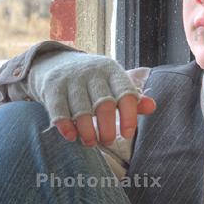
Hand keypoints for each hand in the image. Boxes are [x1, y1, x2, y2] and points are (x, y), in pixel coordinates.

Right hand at [27, 51, 156, 146]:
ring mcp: (71, 79)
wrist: (57, 61)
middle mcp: (92, 72)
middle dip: (107, 128)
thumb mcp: (113, 83)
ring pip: (81, 110)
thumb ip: (132, 97)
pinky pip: (59, 109)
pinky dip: (66, 126)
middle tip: (108, 141)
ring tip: (91, 142)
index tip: (127, 134)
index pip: (125, 93)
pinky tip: (71, 136)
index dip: (129, 116)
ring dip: (87, 131)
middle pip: (103, 104)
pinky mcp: (52, 87)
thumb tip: (152, 106)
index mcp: (112, 71)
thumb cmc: (93, 80)